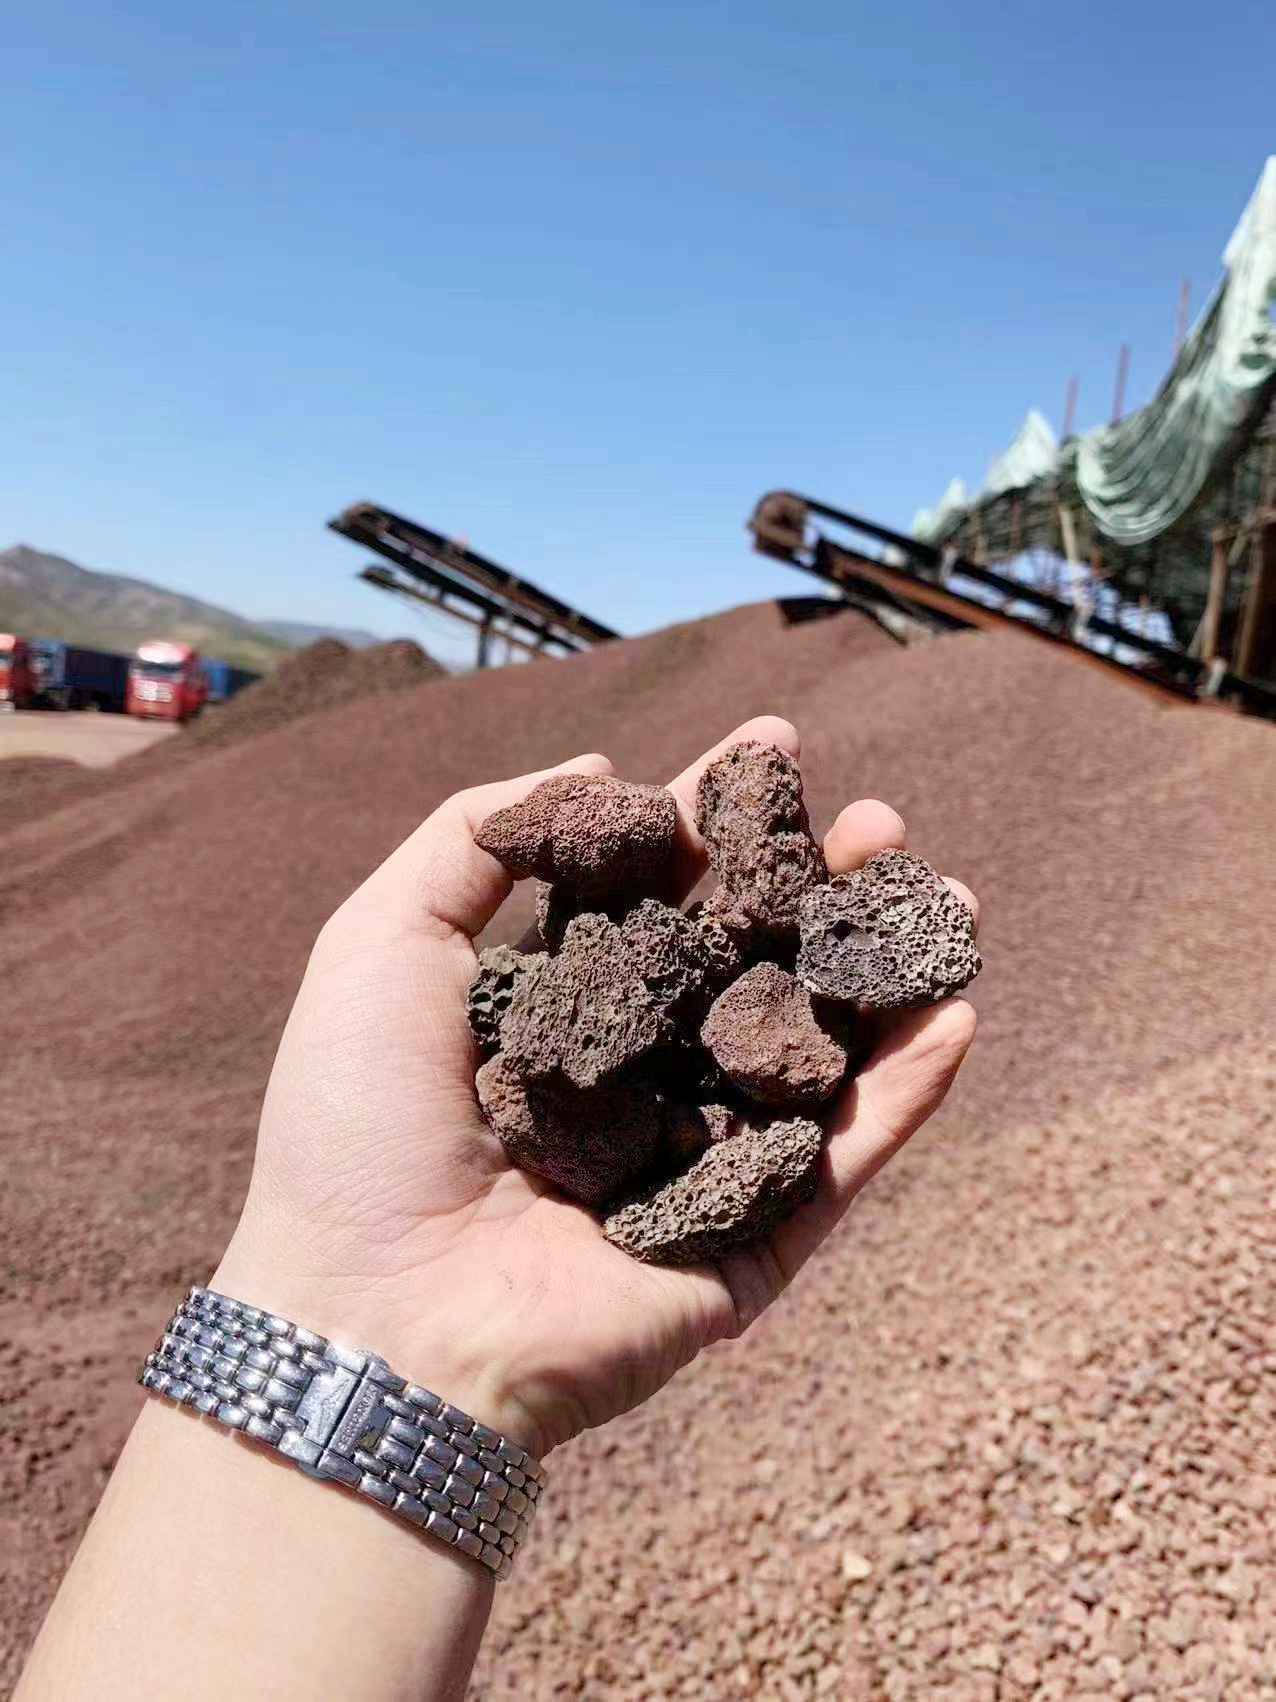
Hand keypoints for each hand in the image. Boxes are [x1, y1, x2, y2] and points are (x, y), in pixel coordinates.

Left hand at [214, 716, 977, 1461]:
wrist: (373, 1316)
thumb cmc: (357, 1125)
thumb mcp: (383, 943)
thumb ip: (474, 839)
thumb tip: (597, 765)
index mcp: (563, 1005)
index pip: (662, 891)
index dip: (720, 817)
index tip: (777, 743)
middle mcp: (641, 1072)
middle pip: (754, 960)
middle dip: (821, 884)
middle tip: (880, 820)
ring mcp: (702, 1157)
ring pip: (817, 1050)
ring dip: (887, 974)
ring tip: (946, 895)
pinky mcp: (749, 1241)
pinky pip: (845, 1160)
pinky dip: (906, 1094)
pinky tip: (957, 1014)